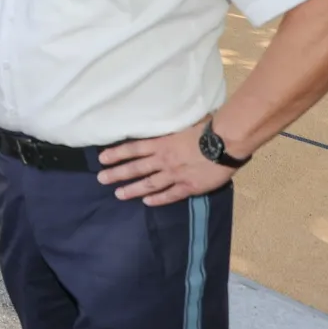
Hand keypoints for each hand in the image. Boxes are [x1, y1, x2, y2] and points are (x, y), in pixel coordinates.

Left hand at [96, 122, 237, 205]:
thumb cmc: (206, 130)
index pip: (132, 149)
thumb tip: (159, 129)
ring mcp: (175, 175)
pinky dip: (158, 199)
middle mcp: (164, 160)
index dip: (116, 154)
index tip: (102, 159)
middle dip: (117, 174)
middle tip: (101, 179)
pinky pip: (170, 195)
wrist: (225, 143)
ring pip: (149, 184)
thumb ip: (168, 133)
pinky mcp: (189, 187)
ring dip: (132, 189)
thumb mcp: (180, 126)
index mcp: (161, 144)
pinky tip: (147, 202)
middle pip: (135, 168)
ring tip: (118, 194)